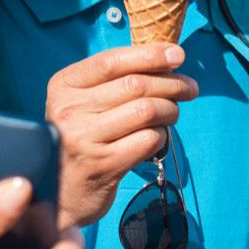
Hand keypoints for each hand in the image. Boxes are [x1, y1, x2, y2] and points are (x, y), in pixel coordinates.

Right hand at [46, 43, 197, 228]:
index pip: (111, 61)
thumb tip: (164, 58)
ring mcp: (84, 138)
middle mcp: (68, 110)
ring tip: (172, 115)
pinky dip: (161, 136)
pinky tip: (156, 139)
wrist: (58, 194)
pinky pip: (149, 140)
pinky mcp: (103, 164)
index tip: (177, 55)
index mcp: (62, 87)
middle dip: (171, 84)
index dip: (149, 55)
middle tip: (189, 88)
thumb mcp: (80, 105)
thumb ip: (111, 82)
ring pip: (146, 110)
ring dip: (170, 110)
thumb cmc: (79, 141)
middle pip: (135, 85)